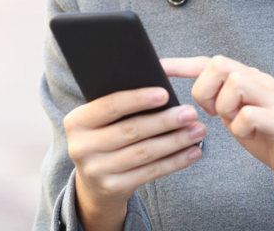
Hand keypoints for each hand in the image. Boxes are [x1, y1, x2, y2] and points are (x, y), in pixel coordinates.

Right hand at [64, 87, 205, 230]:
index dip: (138, 99)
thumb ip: (117, 103)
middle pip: (131, 130)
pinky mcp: (114, 188)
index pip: (110, 106)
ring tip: (197, 130)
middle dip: (164, 120)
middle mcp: (81, 147)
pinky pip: (151, 172)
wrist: (92, 181)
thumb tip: (157, 84)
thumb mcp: (99, 118)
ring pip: (144, 152)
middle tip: (190, 112)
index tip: (165, 93)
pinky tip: (192, 152)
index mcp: (76, 121)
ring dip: (175, 140)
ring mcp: (97, 170)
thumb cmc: (103, 134)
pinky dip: (175, 161)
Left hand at [161, 56, 273, 218]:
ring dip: (225, 108)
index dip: (180, 65)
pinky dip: (241, 126)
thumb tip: (182, 96)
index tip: (156, 67)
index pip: (206, 62)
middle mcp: (257, 78)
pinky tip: (250, 133)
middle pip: (219, 64)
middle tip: (213, 112)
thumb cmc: (263, 133)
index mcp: (242, 76)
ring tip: (235, 121)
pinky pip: (250, 114)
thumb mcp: (232, 113)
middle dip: (206, 89)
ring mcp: (271, 96)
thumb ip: (214, 99)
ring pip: (234, 83)